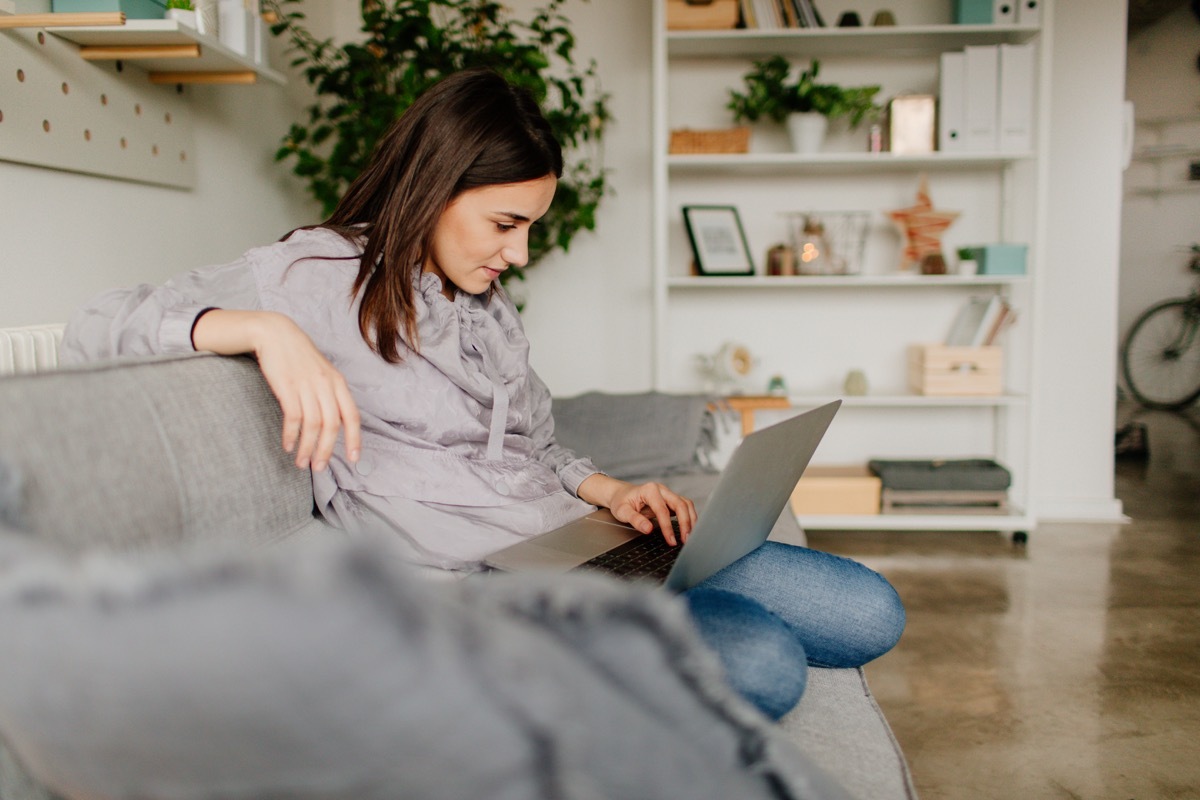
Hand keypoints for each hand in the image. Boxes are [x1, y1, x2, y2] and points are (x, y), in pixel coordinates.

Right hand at [193, 310, 361, 471]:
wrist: (275, 333)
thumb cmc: (298, 356)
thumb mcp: (321, 372)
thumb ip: (329, 394)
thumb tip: (334, 423)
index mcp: (338, 382)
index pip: (352, 416)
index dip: (354, 439)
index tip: (353, 459)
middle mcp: (326, 385)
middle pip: (332, 425)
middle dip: (326, 450)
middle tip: (318, 468)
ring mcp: (307, 385)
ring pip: (313, 425)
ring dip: (307, 448)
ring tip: (301, 462)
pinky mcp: (287, 387)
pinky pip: (293, 418)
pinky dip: (292, 436)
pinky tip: (288, 446)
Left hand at [578, 474, 697, 545]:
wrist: (621, 494)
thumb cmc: (621, 502)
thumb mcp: (622, 511)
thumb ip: (635, 520)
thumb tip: (649, 529)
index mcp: (649, 490)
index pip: (663, 510)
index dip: (668, 527)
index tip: (671, 540)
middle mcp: (661, 490)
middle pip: (680, 504)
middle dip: (685, 523)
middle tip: (686, 540)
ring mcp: (667, 494)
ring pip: (686, 504)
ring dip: (691, 520)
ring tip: (690, 536)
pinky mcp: (671, 500)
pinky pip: (684, 507)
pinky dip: (689, 517)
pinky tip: (689, 529)